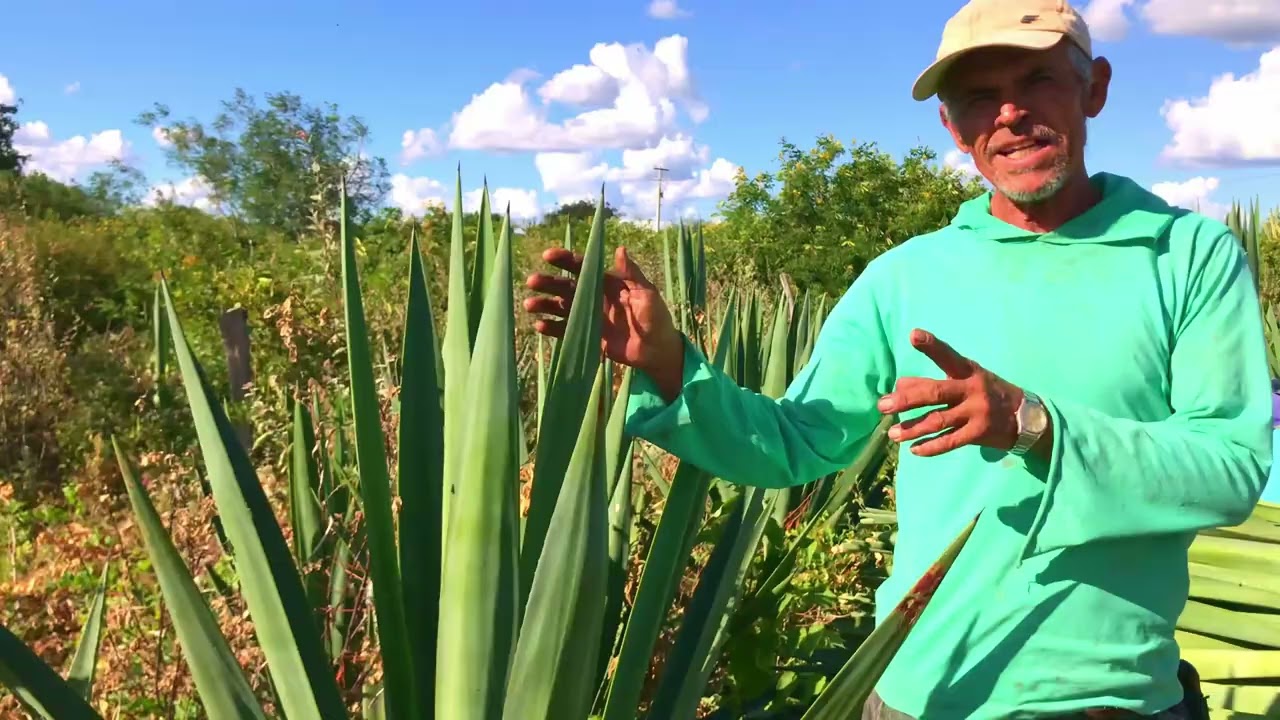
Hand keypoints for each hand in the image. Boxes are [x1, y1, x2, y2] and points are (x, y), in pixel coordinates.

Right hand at [523, 246, 683, 394]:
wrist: (658, 350)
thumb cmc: (656, 318)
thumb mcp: (647, 294)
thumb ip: (632, 274)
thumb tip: (620, 249)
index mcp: (607, 283)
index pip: (583, 268)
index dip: (566, 260)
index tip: (548, 255)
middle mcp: (594, 297)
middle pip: (567, 287)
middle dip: (549, 283)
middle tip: (531, 281)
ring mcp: (589, 317)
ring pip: (562, 307)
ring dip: (545, 305)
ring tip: (529, 305)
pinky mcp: (587, 336)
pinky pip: (565, 330)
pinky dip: (552, 328)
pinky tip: (539, 326)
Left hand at [877, 329, 1028, 456]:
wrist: (1027, 417)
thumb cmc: (988, 392)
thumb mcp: (968, 379)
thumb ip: (936, 381)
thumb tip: (899, 385)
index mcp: (968, 370)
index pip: (948, 356)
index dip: (931, 346)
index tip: (913, 335)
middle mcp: (972, 389)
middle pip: (934, 393)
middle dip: (906, 399)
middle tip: (883, 405)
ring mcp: (976, 412)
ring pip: (938, 420)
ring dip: (912, 428)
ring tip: (892, 434)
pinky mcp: (979, 433)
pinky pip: (950, 442)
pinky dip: (930, 447)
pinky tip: (914, 450)